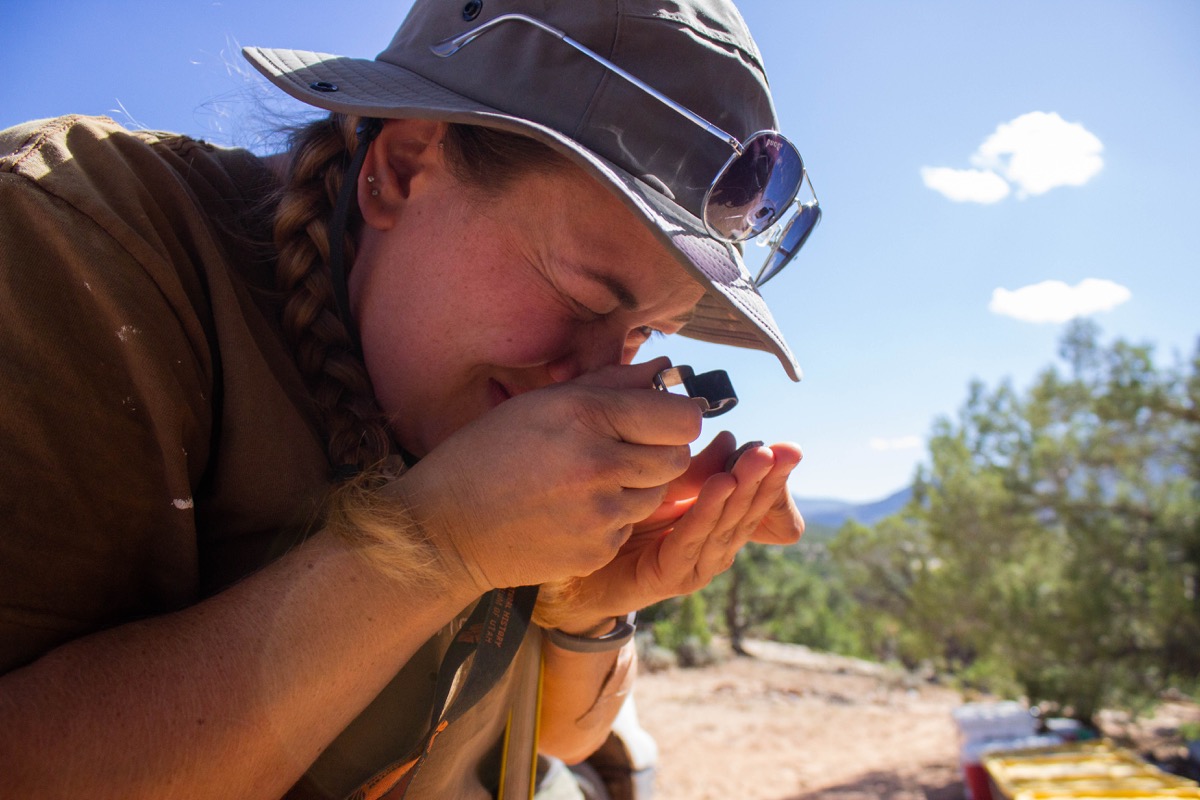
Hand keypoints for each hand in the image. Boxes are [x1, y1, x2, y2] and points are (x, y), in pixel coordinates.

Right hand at [384, 358, 703, 595]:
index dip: (676, 418)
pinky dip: (611, 520)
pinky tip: (571, 512)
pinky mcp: (596, 551)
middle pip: (678, 458)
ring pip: (657, 496)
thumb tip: (664, 369)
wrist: (445, 529)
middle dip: (661, 452)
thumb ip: (609, 383)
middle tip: (625, 450)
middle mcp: (599, 465)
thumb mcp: (541, 403)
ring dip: (637, 487)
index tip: (659, 420)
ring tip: (589, 481)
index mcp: (585, 416)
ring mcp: (600, 514)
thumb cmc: (488, 454)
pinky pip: (628, 528)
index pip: (682, 418)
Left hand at [537, 432, 803, 632]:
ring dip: (743, 491)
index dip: (771, 475)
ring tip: (756, 461)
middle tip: (780, 450)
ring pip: (725, 526)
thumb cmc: (614, 519)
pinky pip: (691, 542)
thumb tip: (727, 436)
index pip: (750, 498)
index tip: (787, 448)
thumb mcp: (657, 481)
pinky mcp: (667, 576)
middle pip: (744, 511)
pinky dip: (707, 513)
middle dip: (764, 479)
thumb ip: (693, 465)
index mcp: (710, 521)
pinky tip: (720, 485)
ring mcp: (691, 563)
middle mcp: (708, 544)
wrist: (571, 569)